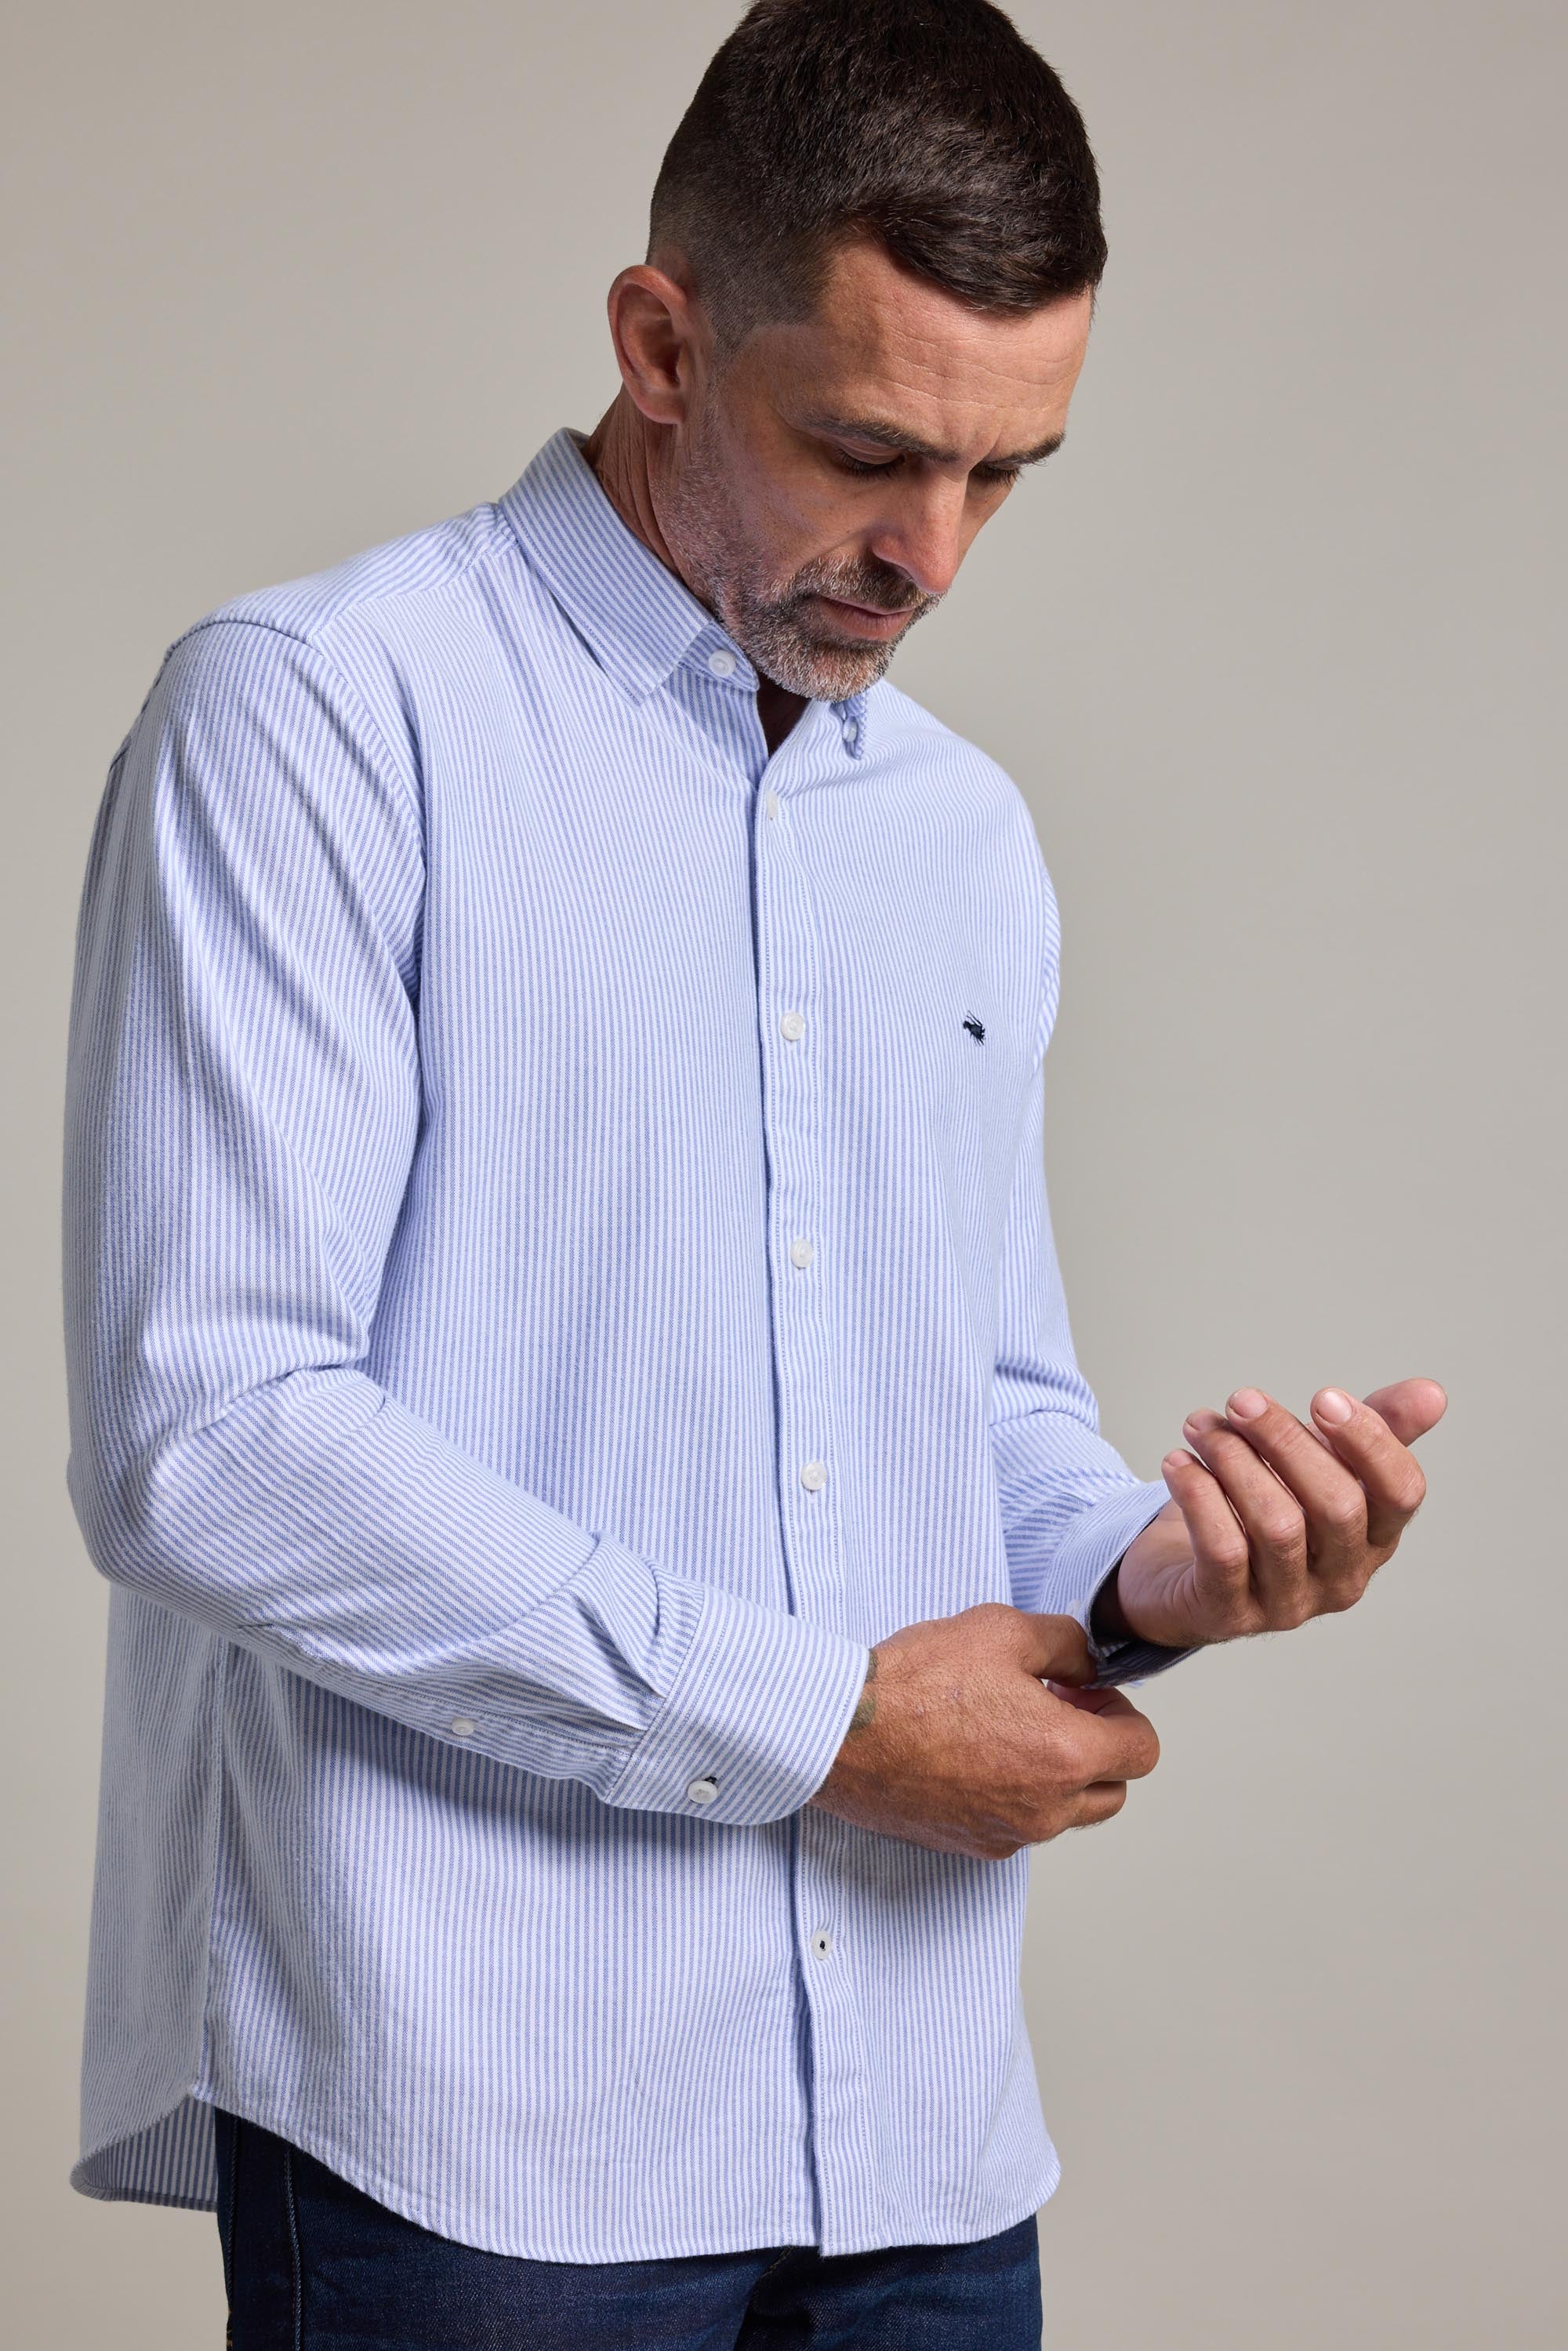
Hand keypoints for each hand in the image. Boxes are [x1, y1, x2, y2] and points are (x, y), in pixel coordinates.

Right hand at [808, 1604, 1159, 1859]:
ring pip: (1066, 1812)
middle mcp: (1045, 1808)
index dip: (1122, 1714)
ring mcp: (1009, 1833)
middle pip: (1113, 1791)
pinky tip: (976, 1753)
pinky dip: (1016, 1795)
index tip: (1090, 1695)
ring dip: (1057, 1775)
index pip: (1142, 1751)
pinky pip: (1020, 1824)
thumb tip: (1087, 1666)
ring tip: (1009, 1727)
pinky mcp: (973, 1845)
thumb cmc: (915, 1682)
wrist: (842, 1732)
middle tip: (1057, 1708)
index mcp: (1065, 1755)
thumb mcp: (1003, 1629)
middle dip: (1098, 1749)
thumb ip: (1067, 1645)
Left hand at [1103, 1377, 1446, 1651]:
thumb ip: (1374, 1429)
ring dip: (1234, 1460)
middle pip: (1336, 1505)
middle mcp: (1342, 1577)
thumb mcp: (1321, 1464)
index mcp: (1376, 1538)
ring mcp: (1289, 1603)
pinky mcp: (1230, 1613)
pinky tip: (1178, 1463)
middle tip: (1241, 1399)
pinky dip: (1199, 1497)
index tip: (1323, 1396)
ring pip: (1277, 1525)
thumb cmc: (1267, 1509)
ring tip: (1201, 1426)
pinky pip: (1222, 1551)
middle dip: (1286, 1440)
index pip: (1402, 1492)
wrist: (1185, 1577)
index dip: (1370, 1441)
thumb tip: (1432, 1393)